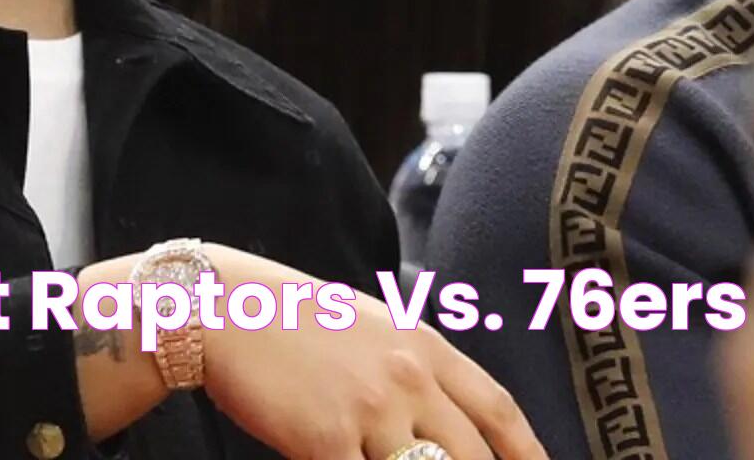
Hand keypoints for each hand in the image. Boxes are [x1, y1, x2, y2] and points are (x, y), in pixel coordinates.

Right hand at [202, 249, 545, 459]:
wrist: (224, 309)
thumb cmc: (293, 320)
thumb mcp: (373, 327)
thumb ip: (415, 368)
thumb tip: (448, 418)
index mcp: (423, 346)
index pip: (498, 409)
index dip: (529, 452)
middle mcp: (408, 378)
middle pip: (472, 457)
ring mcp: (370, 410)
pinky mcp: (326, 440)